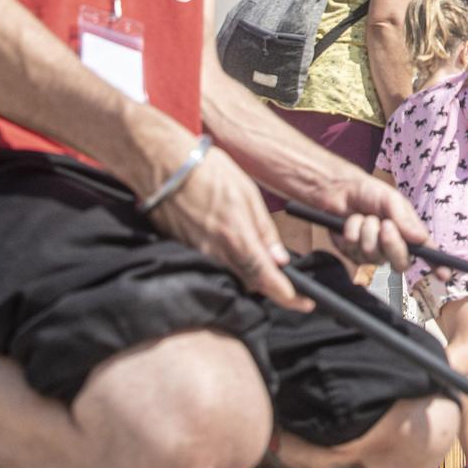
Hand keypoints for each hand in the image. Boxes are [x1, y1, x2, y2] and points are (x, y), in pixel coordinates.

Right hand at [146, 141, 310, 309]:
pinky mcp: (182, 252)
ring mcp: (196, 255)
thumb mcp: (248, 194)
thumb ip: (265, 230)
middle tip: (284, 279)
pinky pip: (211, 267)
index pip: (266, 278)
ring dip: (247, 276)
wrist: (163, 165)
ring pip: (229, 278)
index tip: (303, 302)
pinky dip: (225, 265)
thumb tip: (280, 259)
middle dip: (268, 286)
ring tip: (258, 262)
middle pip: (248, 284)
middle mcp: (215, 253)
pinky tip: (230, 250)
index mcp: (236, 236)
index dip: (287, 295)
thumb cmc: (208, 172)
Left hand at [319, 167, 432, 276]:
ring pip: (374, 255)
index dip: (437, 266)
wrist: (341, 190)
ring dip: (367, 231)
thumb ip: (405, 219)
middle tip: (384, 224)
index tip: (445, 275)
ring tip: (364, 217)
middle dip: (391, 243)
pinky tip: (350, 222)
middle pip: (401, 263)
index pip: (427, 252)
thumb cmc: (370, 193)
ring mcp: (373, 253)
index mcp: (408, 234)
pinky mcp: (353, 254)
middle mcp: (393, 247)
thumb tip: (421, 239)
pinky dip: (352, 231)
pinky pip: (354, 250)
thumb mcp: (391, 199)